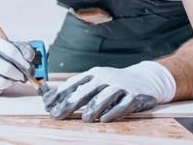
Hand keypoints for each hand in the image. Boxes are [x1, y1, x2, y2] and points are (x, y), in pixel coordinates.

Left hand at [43, 61, 175, 121]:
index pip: (72, 84)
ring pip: (104, 97)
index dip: (59, 94)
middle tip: (57, 115)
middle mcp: (105, 78)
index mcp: (93, 74)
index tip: (47, 105)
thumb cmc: (114, 82)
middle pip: (85, 91)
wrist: (145, 79)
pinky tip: (105, 120)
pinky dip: (113, 112)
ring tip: (84, 119)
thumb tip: (50, 96)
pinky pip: (123, 105)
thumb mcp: (96, 80)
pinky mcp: (134, 96)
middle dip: (69, 103)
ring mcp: (120, 86)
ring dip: (93, 108)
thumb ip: (76, 87)